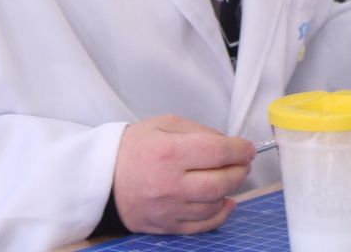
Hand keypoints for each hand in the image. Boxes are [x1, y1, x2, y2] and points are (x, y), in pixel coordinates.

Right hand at [112, 115, 255, 234]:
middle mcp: (170, 184)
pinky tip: (225, 202)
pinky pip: (202, 226)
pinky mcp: (166, 226)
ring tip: (230, 178)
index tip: (247, 148)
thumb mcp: (164, 123)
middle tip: (243, 163)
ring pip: (214, 205)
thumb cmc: (134, 147)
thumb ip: (198, 131)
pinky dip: (219, 215)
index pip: (218, 152)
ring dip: (230, 191)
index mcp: (169, 153)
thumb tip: (228, 144)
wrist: (102, 178)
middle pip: (220, 182)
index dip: (240, 150)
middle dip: (240, 171)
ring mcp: (168, 209)